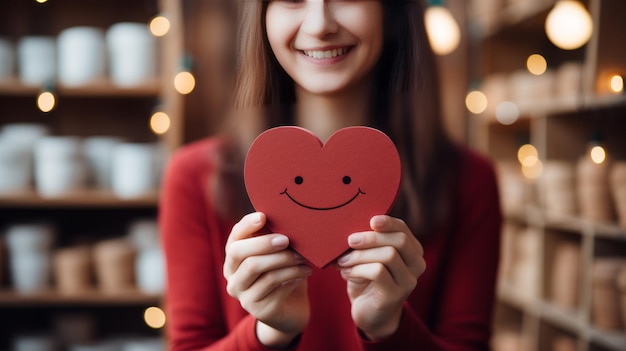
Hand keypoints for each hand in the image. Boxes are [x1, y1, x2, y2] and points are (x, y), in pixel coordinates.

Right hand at [223, 212, 311, 347]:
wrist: (292, 309)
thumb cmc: (284, 273)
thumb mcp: (277, 254)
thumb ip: (275, 237)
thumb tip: (287, 213)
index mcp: (234, 260)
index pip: (233, 238)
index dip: (246, 225)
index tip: (263, 216)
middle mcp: (232, 278)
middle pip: (240, 253)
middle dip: (263, 243)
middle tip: (287, 239)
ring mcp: (243, 296)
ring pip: (259, 270)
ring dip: (284, 260)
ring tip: (303, 257)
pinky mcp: (259, 310)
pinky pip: (275, 287)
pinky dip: (293, 276)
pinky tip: (306, 271)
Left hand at [336, 215, 425, 339]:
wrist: (369, 313)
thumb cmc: (367, 279)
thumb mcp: (369, 256)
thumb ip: (368, 242)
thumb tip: (350, 229)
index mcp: (412, 250)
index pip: (403, 230)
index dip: (388, 222)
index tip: (371, 220)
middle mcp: (417, 264)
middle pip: (399, 241)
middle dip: (371, 238)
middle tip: (349, 241)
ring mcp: (409, 281)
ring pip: (388, 255)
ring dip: (360, 255)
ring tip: (342, 261)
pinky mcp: (396, 295)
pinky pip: (378, 272)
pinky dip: (358, 269)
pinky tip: (346, 273)